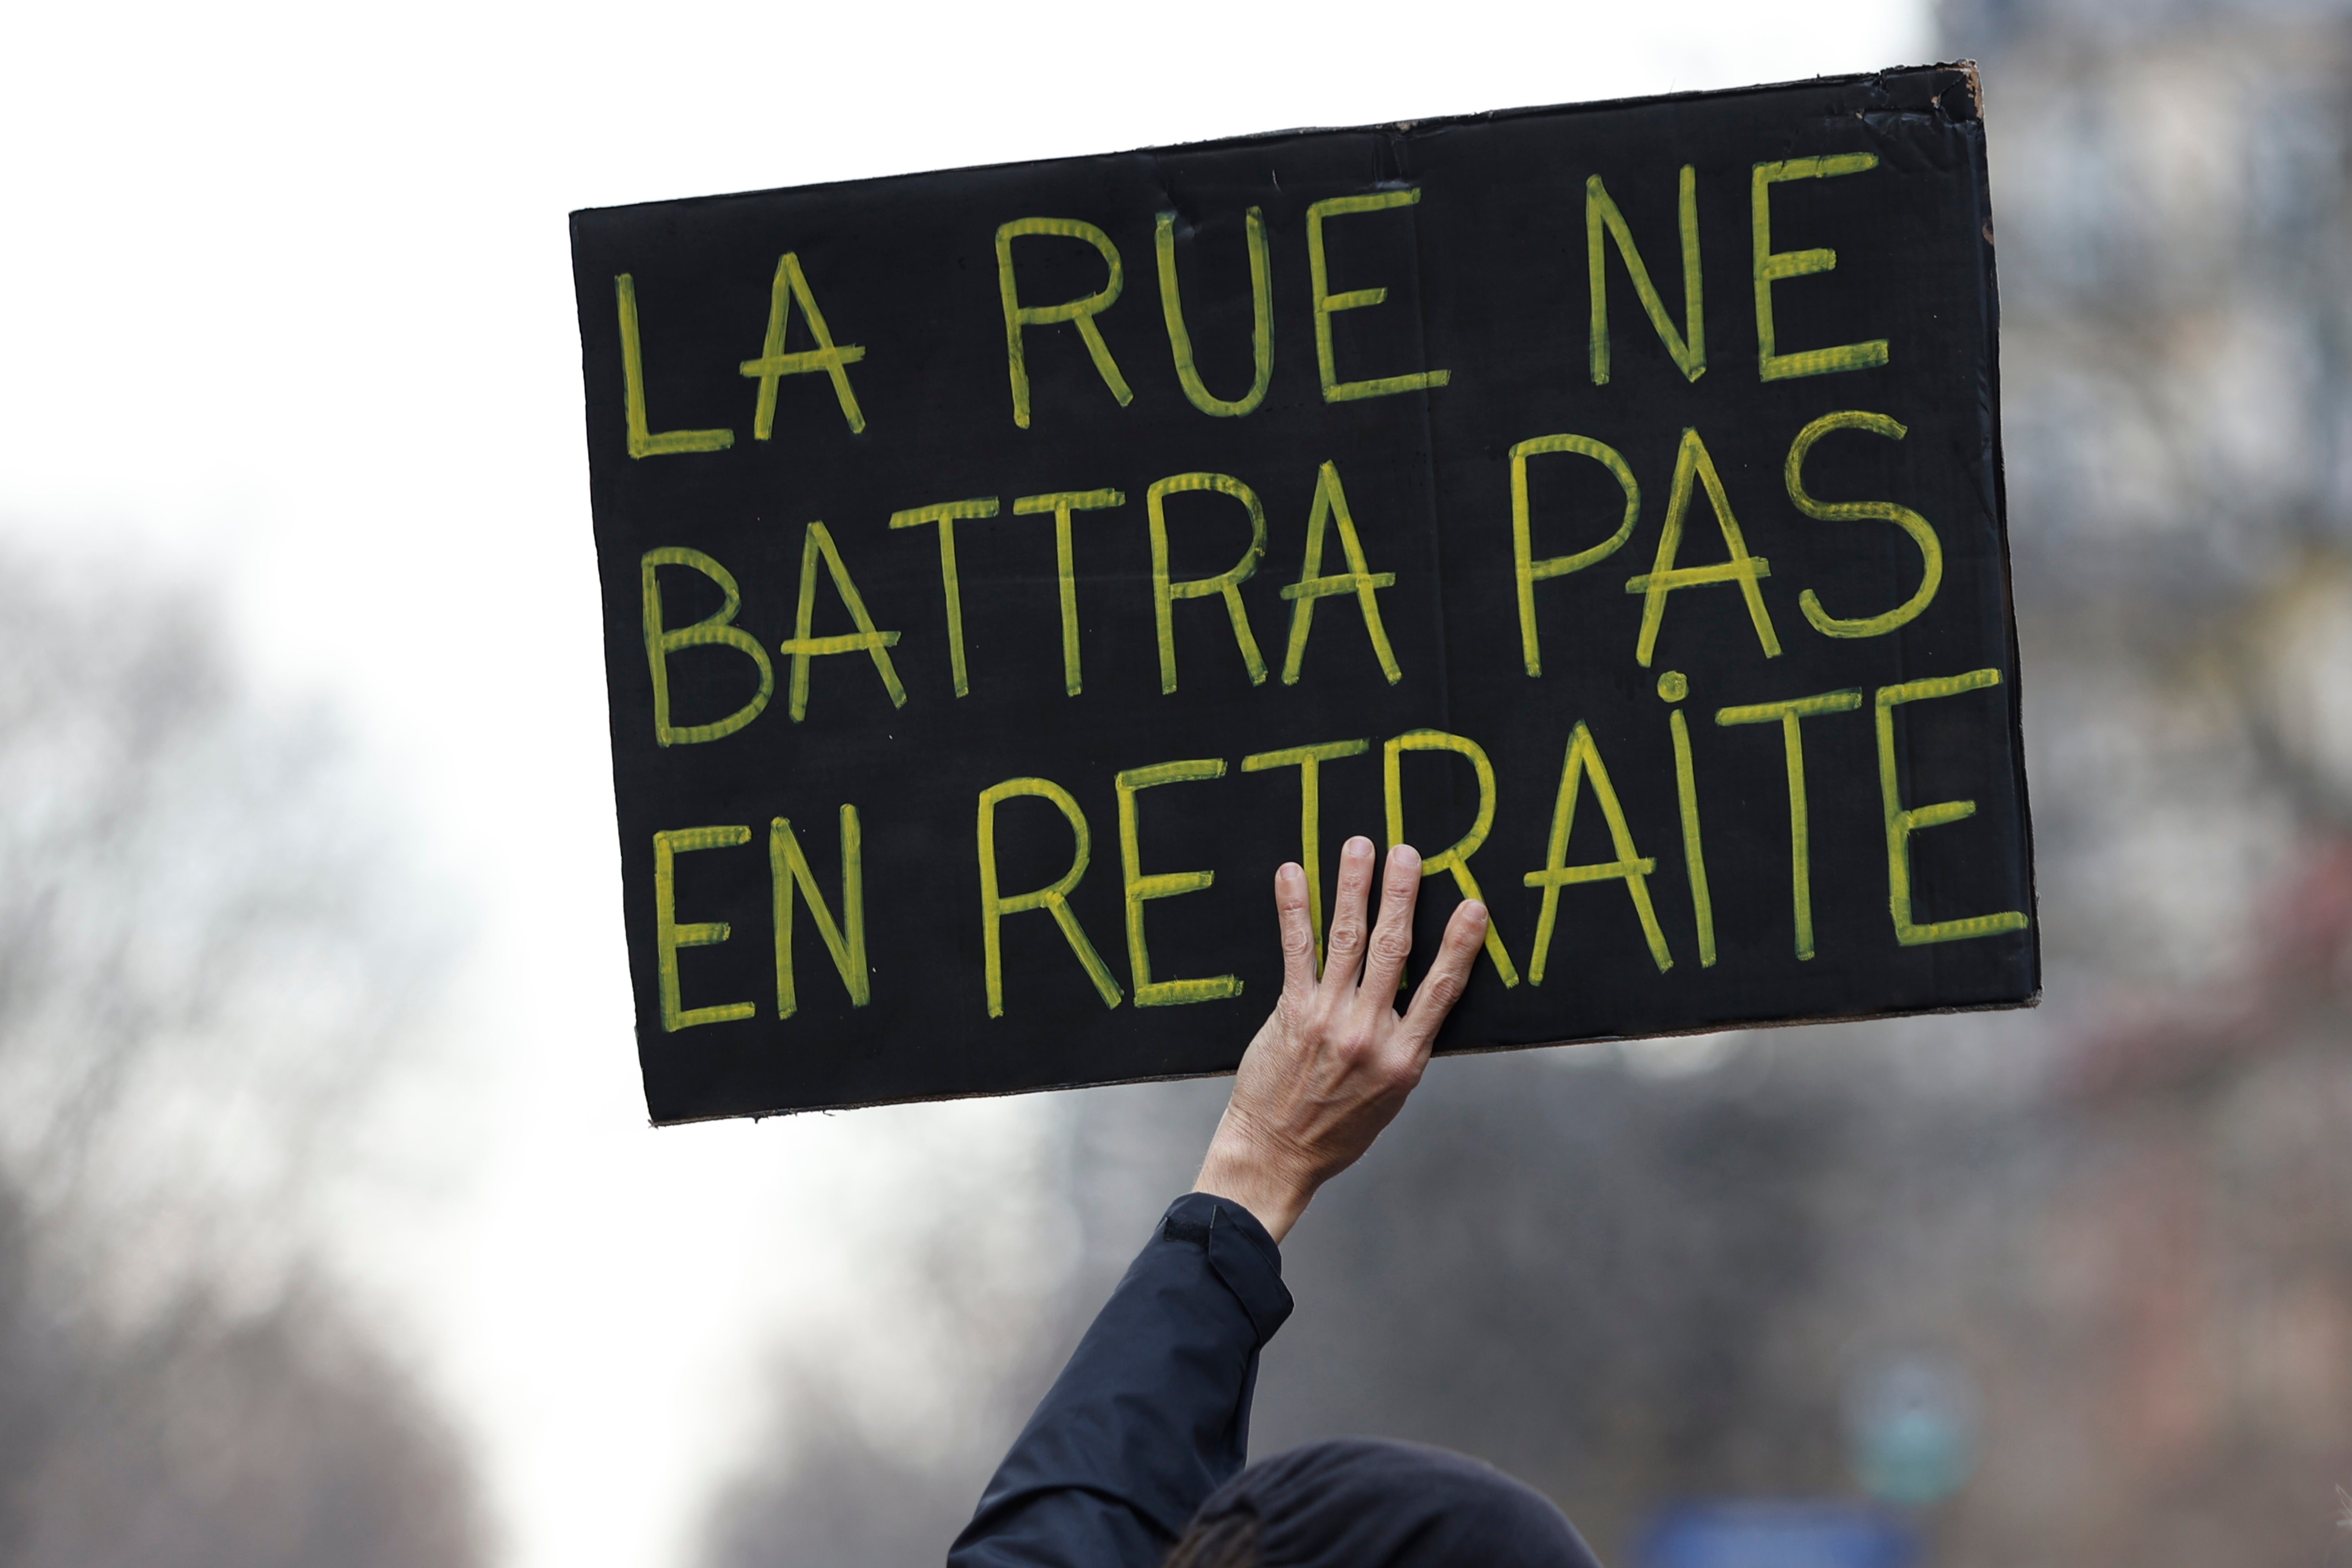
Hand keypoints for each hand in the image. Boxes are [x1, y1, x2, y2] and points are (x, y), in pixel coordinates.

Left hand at [1192, 837, 1489, 1242]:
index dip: (1460, 945)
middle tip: (1407, 852)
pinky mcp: (1291, 1013)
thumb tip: (1420, 1003)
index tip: (1473, 906)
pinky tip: (1292, 875)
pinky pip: (1296, 951)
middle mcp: (1370, 1033)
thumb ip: (1405, 1046)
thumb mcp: (1390, 1097)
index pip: (1441, 989)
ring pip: (1348, 940)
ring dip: (1354, 887)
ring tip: (1360, 847)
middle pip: (1394, 950)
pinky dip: (1294, 909)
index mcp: (1404, 1057)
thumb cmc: (1337, 1129)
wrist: (1279, 1155)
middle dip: (1401, 895)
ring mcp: (1328, 1020)